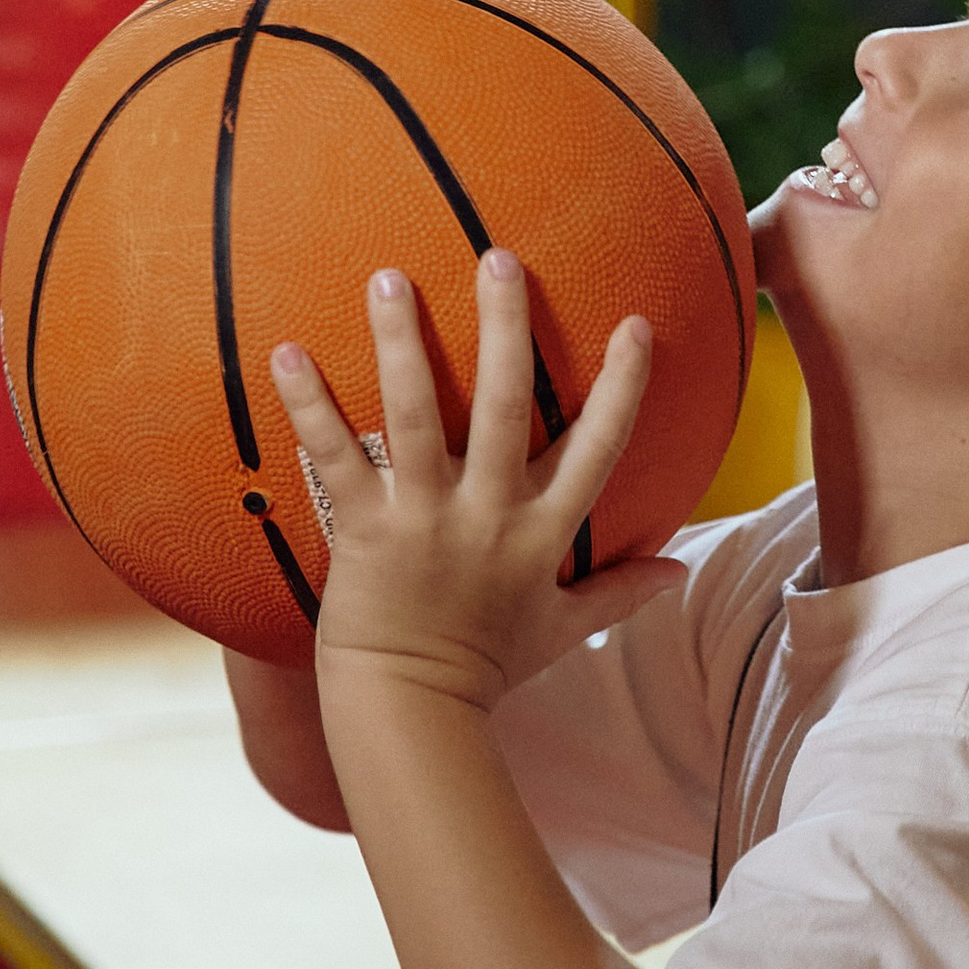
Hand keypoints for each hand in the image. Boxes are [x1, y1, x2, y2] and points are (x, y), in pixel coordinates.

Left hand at [273, 252, 683, 718]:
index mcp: (541, 533)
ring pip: (416, 416)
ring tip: (388, 276)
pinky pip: (335, 458)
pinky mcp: (366, 531)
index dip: (621, 387)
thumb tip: (681, 570)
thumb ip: (620, 591)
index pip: (597, 449)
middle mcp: (488, 515)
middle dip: (506, 328)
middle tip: (499, 256)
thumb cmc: (486, 668)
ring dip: (400, 342)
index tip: (636, 323)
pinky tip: (286, 352)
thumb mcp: (564, 629)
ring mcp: (425, 519)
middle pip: (507, 407)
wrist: (412, 712)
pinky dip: (309, 405)